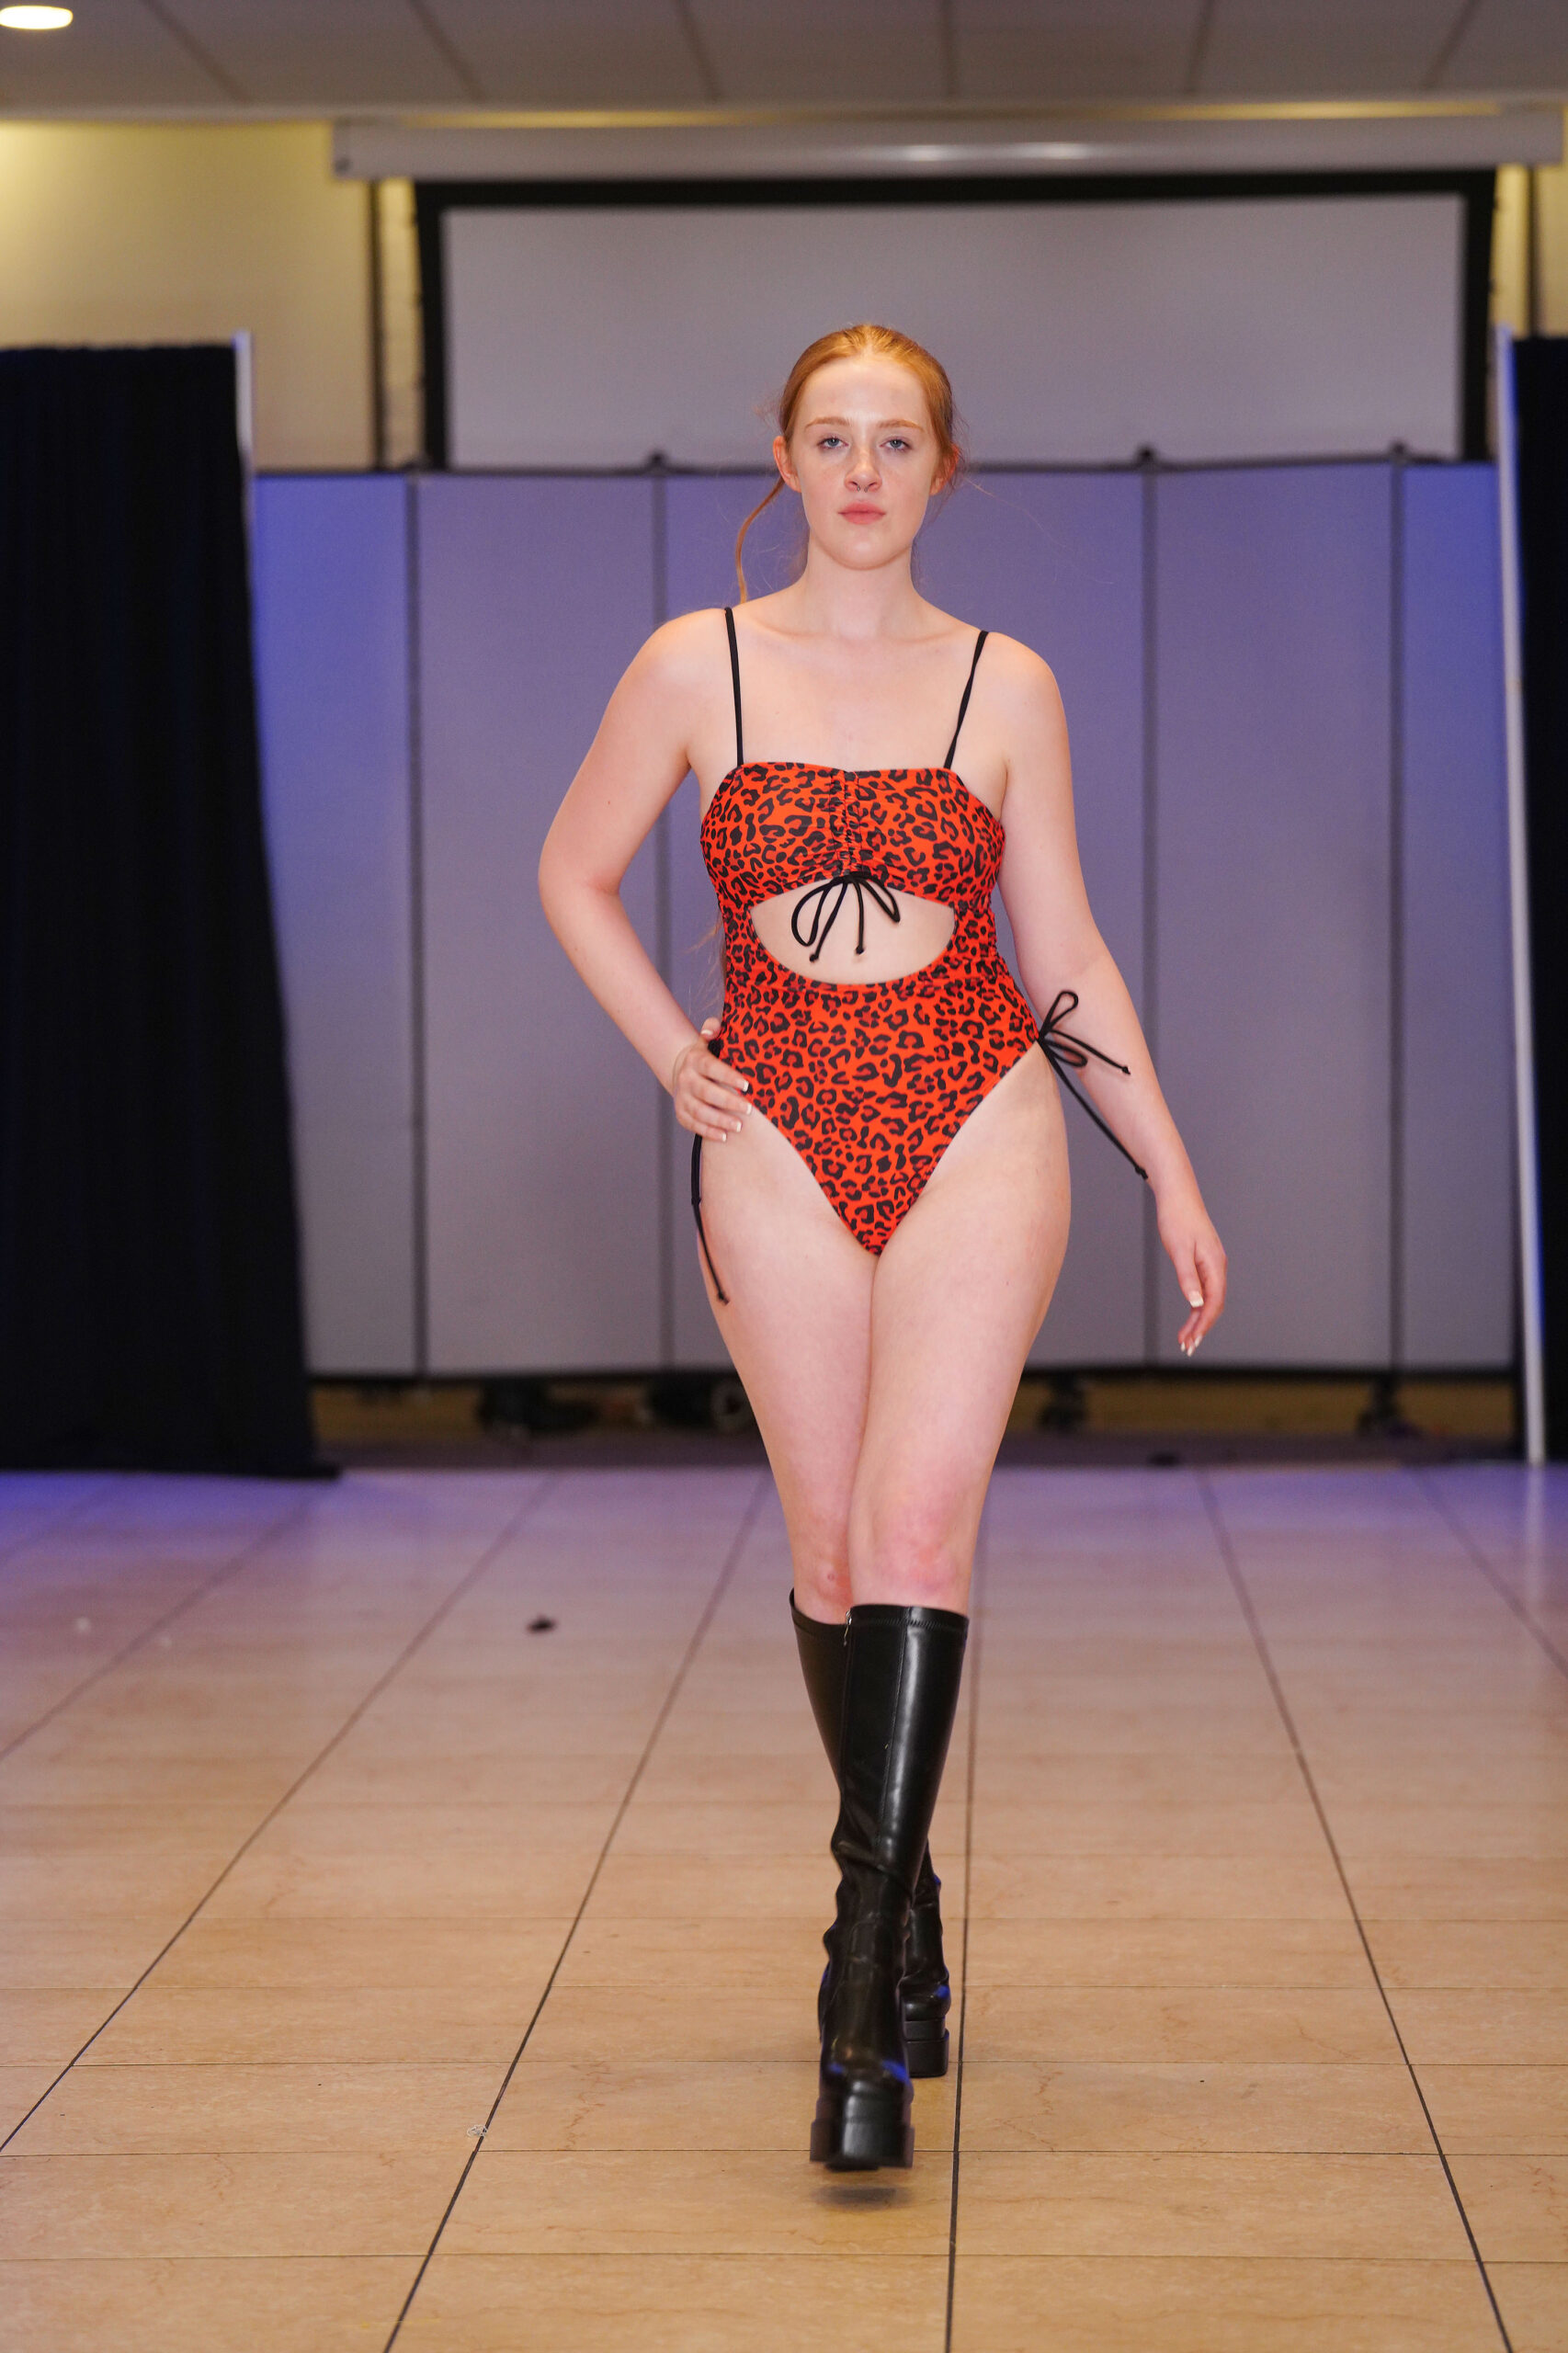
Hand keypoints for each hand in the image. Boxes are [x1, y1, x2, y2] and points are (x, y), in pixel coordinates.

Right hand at [672, 1017, 751, 1142]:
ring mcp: (682, 1097)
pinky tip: (724, 1136)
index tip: (746, 1085)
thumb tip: (710, 1029)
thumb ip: (713, 1028)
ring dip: (720, 1120)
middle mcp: (686, 1079)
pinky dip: (708, 1131)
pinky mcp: (681, 1112)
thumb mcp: (709, 1039)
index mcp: (695, 1060)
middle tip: (749, 1109)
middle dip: (728, 1102)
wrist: (682, 1069)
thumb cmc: (707, 1055)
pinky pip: (693, 1124)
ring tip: (739, 1126)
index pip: (711, 1067)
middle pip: (706, 1092)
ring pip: (700, 1111)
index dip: (728, 1076)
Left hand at [1156, 1184, 1226, 1356]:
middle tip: (1186, 1347)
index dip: (1203, 1324)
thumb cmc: (1177, 1220)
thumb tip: (1195, 1304)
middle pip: (1213, 1305)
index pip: (1214, 1303)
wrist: (1177, 1196)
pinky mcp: (1203, 1262)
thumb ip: (1187, 1278)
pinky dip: (1196, 1305)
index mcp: (1214, 1265)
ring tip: (1185, 1338)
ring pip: (1209, 1299)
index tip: (1193, 1341)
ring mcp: (1211, 1265)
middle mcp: (1217, 1267)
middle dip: (1201, 1327)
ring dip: (1198, 1320)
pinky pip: (1204, 1289)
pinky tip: (1189, 1316)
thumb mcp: (1179, 1250)